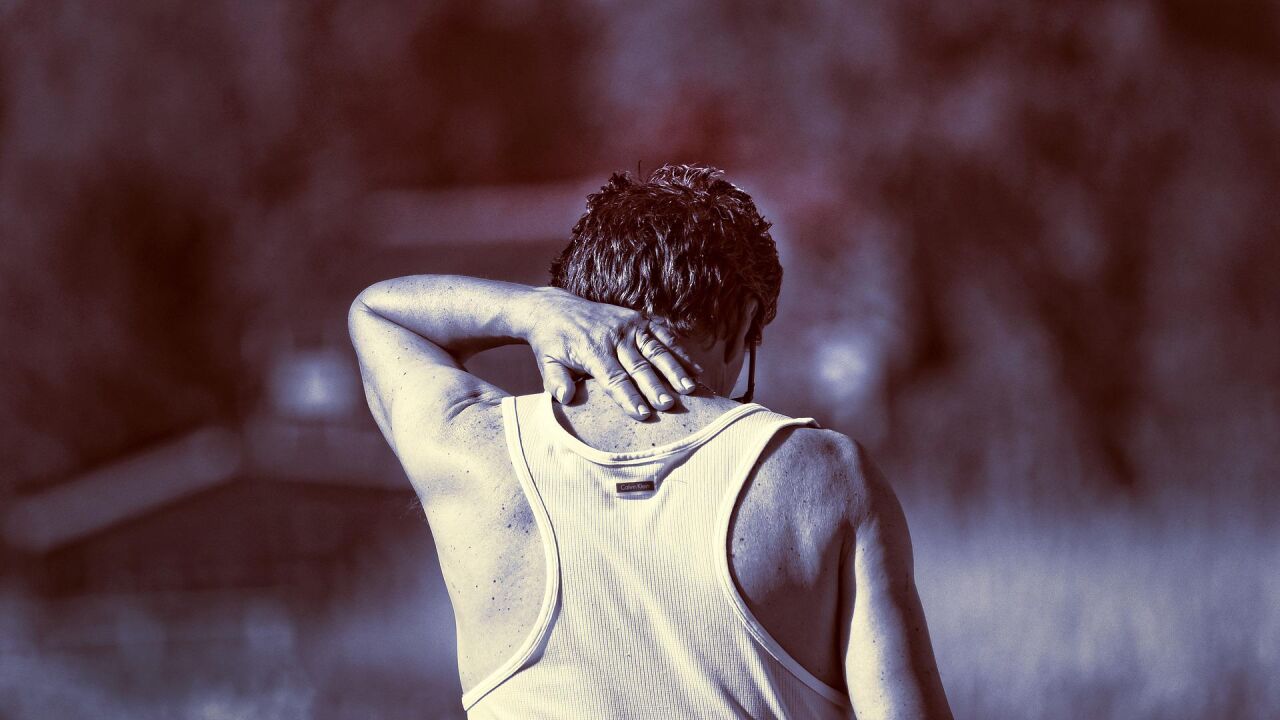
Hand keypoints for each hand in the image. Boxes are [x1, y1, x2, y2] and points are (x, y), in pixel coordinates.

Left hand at [523, 287, 700, 418]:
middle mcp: (613, 335)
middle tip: (670, 405)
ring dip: (675, 369)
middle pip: (639, 366)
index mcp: (591, 349)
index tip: (644, 414)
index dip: (629, 397)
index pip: (613, 378)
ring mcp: (628, 324)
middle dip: (656, 386)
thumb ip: (555, 380)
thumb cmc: (552, 343)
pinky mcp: (638, 318)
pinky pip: (662, 334)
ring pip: (656, 349)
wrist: (555, 309)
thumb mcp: (545, 361)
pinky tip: (695, 368)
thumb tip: (565, 398)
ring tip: (690, 387)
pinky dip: (679, 351)